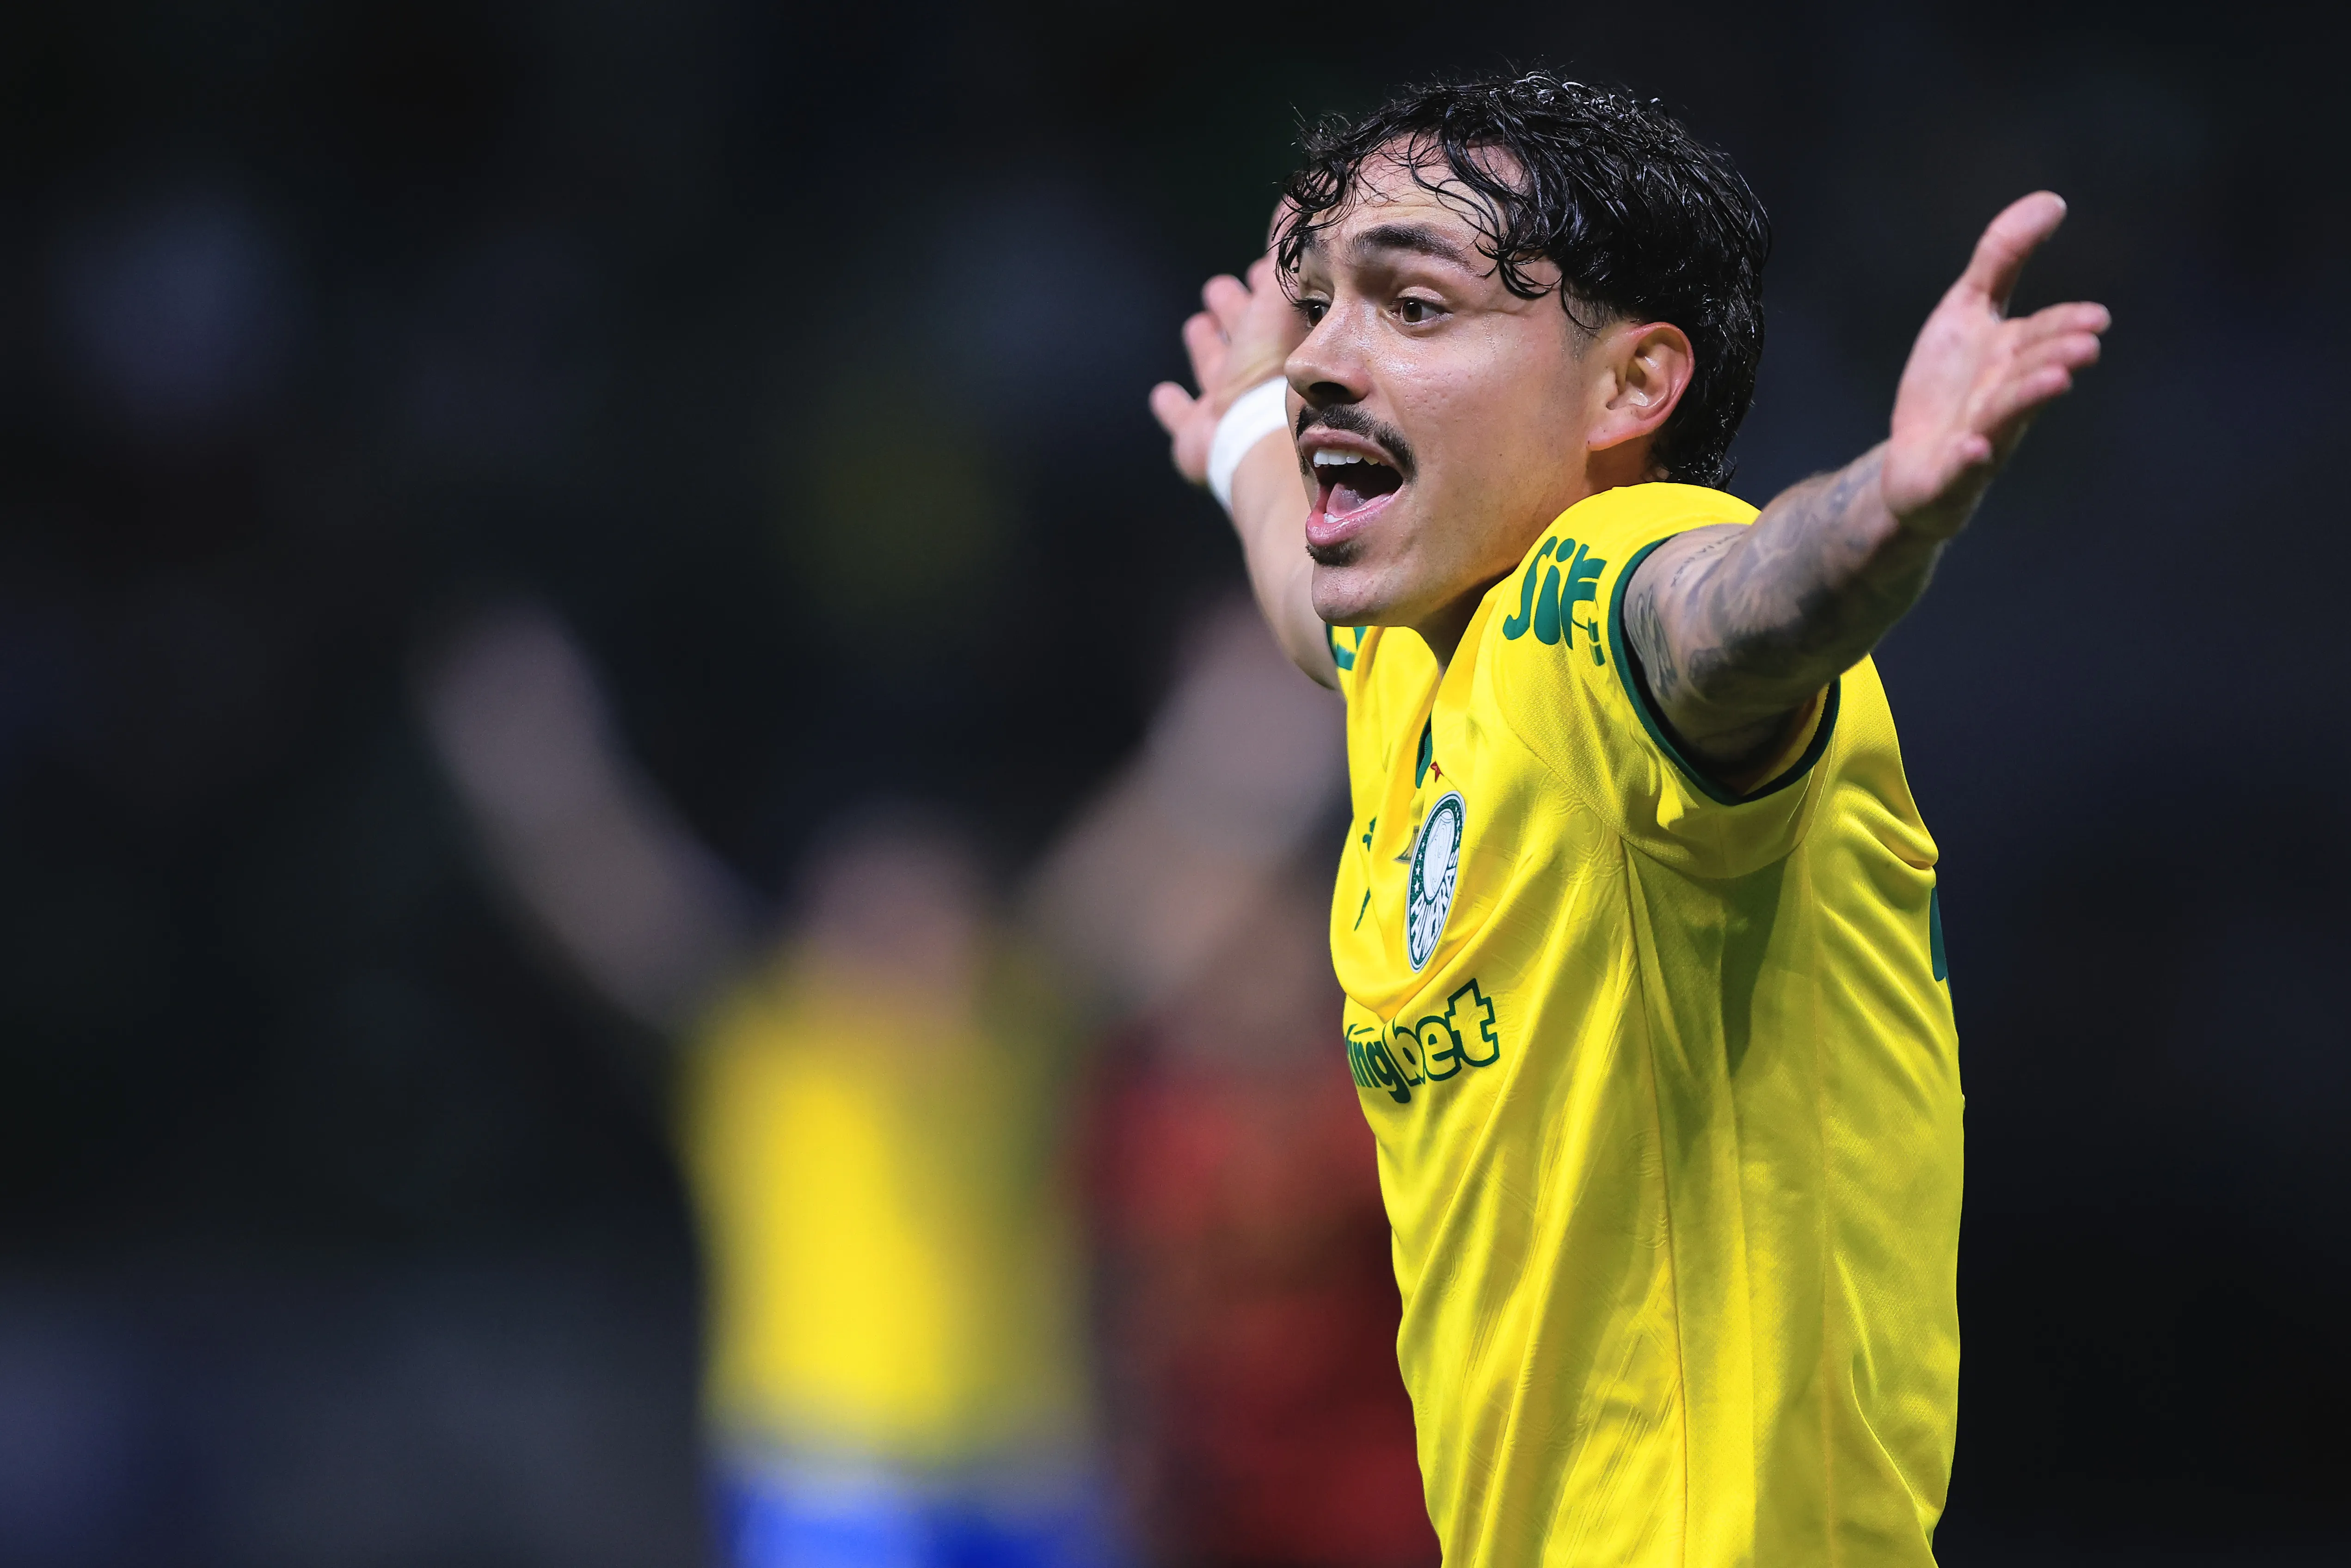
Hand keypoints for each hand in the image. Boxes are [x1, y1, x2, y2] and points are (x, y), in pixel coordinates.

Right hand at [1149, 252, 1306, 484]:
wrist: (1255, 431)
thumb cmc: (1271, 366)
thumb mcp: (1277, 297)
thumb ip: (1281, 258)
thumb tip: (1294, 205)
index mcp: (1273, 342)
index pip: (1268, 306)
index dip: (1263, 286)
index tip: (1261, 267)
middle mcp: (1250, 372)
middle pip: (1239, 336)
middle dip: (1231, 310)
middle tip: (1222, 290)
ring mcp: (1222, 405)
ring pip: (1212, 370)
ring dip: (1205, 348)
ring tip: (1198, 327)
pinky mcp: (1196, 435)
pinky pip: (1180, 418)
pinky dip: (1172, 407)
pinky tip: (1163, 396)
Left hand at [1881, 192, 2109, 536]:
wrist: (1913, 462)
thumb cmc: (1948, 384)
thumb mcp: (1964, 311)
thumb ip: (2002, 258)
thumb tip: (2052, 200)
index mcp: (2012, 358)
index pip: (2043, 335)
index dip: (2067, 325)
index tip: (2096, 317)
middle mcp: (2003, 398)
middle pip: (2031, 373)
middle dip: (2056, 358)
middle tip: (2086, 346)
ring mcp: (1979, 439)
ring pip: (2006, 418)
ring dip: (2029, 399)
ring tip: (2055, 380)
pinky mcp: (1947, 476)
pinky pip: (1961, 470)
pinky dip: (1968, 459)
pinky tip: (1972, 449)